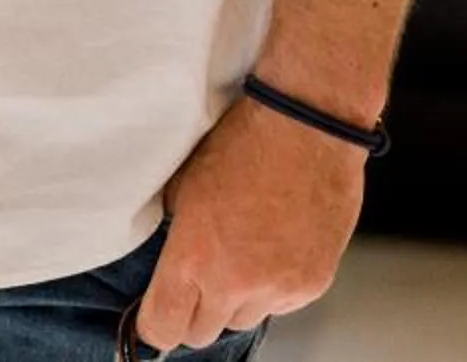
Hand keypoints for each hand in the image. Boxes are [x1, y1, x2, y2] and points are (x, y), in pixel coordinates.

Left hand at [131, 91, 365, 348]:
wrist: (305, 132)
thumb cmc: (239, 147)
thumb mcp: (181, 188)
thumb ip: (173, 238)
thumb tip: (163, 266)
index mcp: (193, 257)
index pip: (163, 327)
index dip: (153, 326)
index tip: (153, 317)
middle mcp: (236, 282)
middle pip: (202, 334)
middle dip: (192, 314)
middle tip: (194, 284)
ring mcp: (278, 287)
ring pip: (243, 319)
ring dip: (234, 300)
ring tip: (237, 256)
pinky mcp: (312, 284)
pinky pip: (282, 305)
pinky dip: (272, 288)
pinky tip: (270, 249)